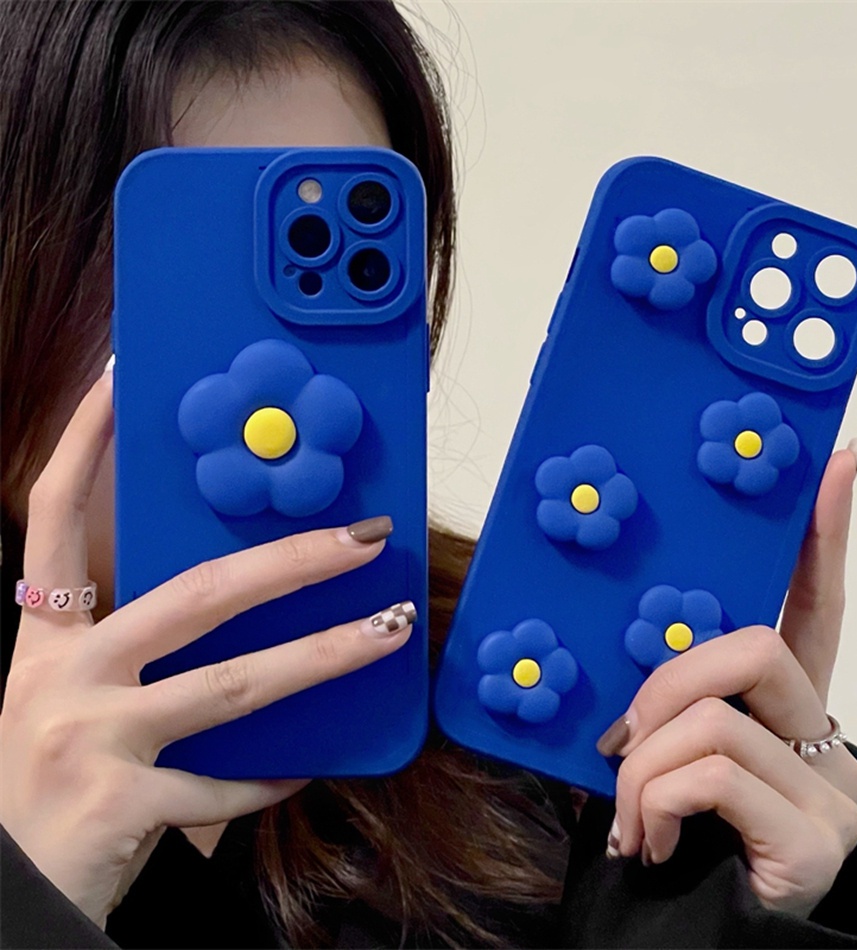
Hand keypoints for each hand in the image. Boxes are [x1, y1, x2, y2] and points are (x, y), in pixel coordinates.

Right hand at [0, 371, 413, 927]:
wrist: (4, 898)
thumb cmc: (46, 782)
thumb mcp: (72, 698)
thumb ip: (138, 651)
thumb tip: (245, 603)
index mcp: (45, 639)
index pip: (52, 516)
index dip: (84, 443)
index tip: (123, 378)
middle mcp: (61, 675)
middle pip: (194, 593)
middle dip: (291, 560)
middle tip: (365, 536)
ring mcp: (90, 739)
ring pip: (232, 682)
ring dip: (323, 655)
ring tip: (390, 629)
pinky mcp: (120, 805)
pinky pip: (225, 784)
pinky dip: (271, 775)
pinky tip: (311, 764)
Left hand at [598, 445, 856, 916]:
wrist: (692, 943)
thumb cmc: (673, 838)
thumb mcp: (662, 757)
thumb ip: (662, 708)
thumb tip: (623, 692)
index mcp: (785, 708)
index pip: (816, 604)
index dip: (824, 535)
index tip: (837, 462)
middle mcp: (823, 738)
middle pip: (758, 644)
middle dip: (666, 679)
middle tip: (623, 736)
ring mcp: (826, 790)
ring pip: (713, 715)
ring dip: (640, 765)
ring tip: (629, 817)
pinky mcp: (811, 839)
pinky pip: (703, 773)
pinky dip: (649, 802)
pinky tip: (649, 843)